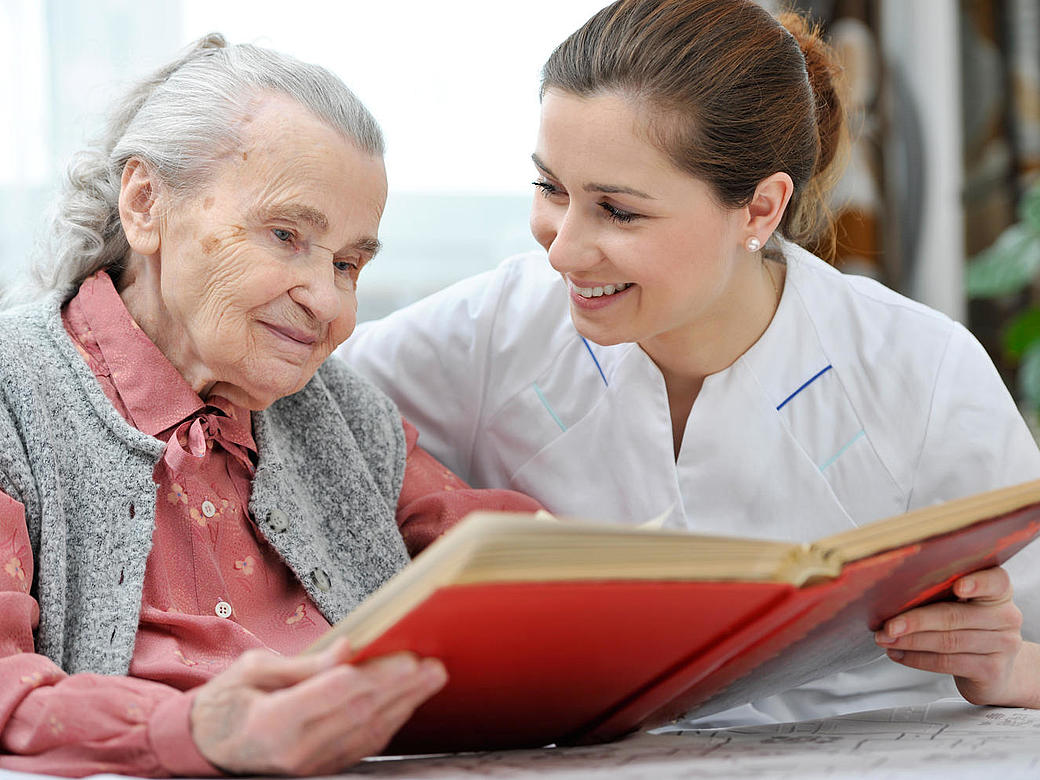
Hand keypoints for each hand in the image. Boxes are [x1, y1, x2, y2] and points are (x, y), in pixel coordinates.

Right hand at [190, 639, 446, 774]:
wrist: (203, 747)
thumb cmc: (225, 702)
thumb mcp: (252, 670)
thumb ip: (304, 665)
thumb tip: (347, 649)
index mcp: (273, 721)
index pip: (336, 695)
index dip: (375, 675)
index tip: (407, 657)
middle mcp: (295, 750)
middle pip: (360, 714)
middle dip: (403, 689)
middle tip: (434, 666)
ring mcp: (309, 766)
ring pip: (368, 733)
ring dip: (404, 705)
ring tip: (431, 679)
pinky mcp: (318, 770)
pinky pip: (361, 747)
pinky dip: (388, 723)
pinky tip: (406, 703)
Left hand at [875, 566, 1038, 706]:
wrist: (995, 670)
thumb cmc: (969, 628)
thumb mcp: (962, 605)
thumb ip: (941, 593)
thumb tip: (894, 593)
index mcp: (998, 592)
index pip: (996, 581)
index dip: (977, 583)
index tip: (957, 587)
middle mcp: (1006, 617)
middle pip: (955, 616)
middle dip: (915, 621)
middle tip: (888, 626)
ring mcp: (1003, 645)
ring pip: (948, 641)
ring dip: (910, 641)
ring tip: (885, 639)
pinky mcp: (991, 670)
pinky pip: (948, 662)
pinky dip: (917, 658)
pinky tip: (899, 653)